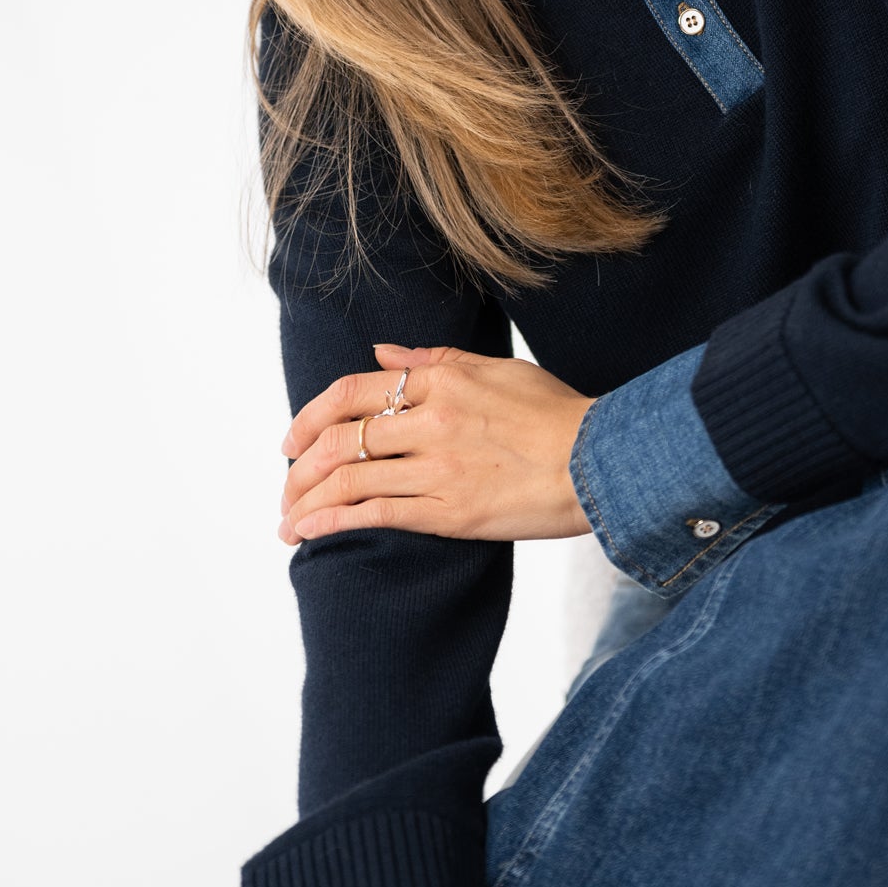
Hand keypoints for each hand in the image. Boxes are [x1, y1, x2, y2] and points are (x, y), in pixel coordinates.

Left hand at [277, 342, 593, 544]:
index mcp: (442, 381)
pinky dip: (333, 523)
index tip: (293, 438)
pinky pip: (376, 515)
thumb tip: (380, 353)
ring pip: (350, 479)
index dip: (311, 415)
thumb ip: (434, 361)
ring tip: (287, 520)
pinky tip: (310, 533)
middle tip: (285, 484)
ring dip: (306, 500)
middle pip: (341, 438)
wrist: (602, 462)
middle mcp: (432, 421)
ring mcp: (439, 468)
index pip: (353, 391)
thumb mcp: (498, 369)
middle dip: (299, 465)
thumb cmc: (558, 415)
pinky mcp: (450, 512)